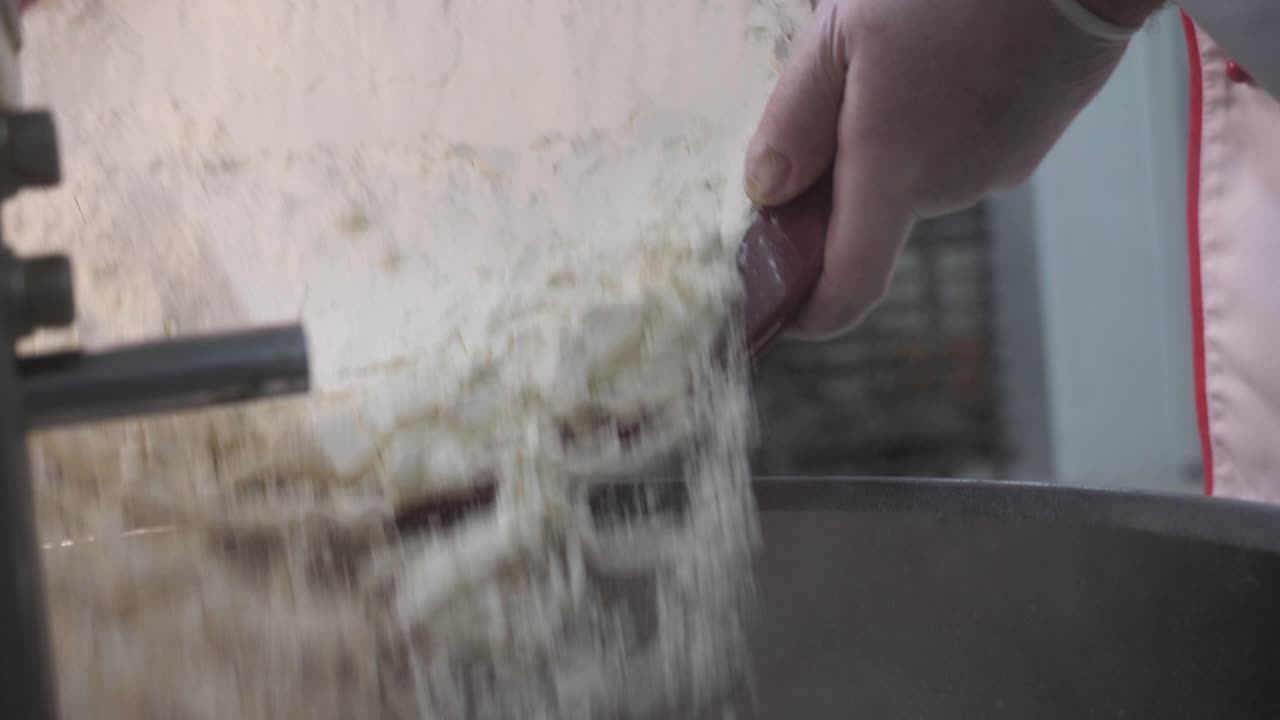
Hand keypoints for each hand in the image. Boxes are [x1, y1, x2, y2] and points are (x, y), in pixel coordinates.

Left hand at [746, 0, 1157, 337]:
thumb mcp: (844, 35)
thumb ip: (796, 119)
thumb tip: (765, 191)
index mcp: (894, 173)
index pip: (850, 286)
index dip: (813, 314)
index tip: (785, 314)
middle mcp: (947, 189)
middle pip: (874, 215)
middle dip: (840, 180)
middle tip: (828, 104)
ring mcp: (995, 169)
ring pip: (916, 176)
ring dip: (889, 142)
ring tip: (893, 61)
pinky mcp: (1026, 144)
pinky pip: (957, 150)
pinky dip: (932, 123)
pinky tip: (939, 61)